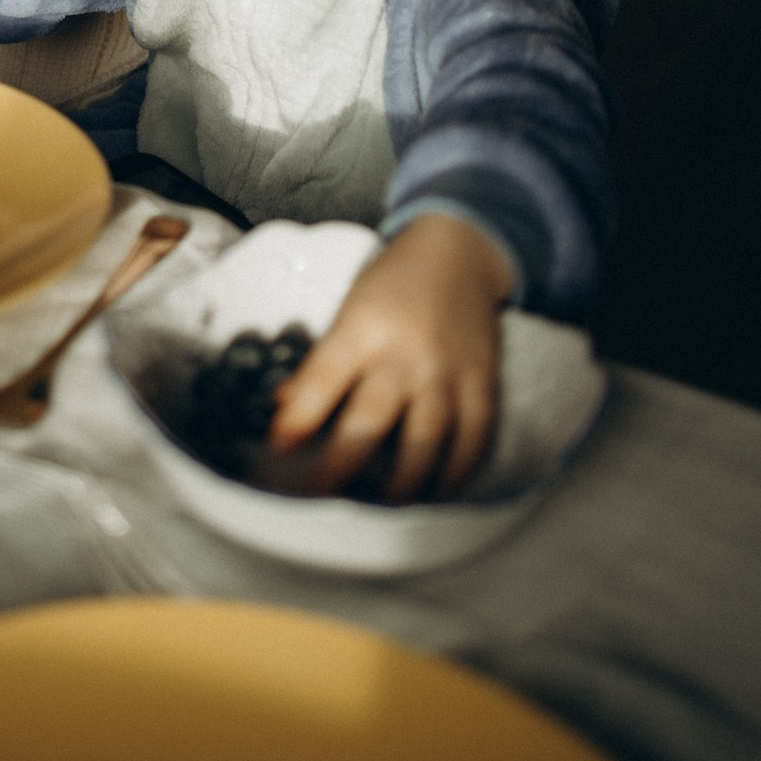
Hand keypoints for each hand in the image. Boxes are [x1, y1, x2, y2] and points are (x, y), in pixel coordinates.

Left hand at [267, 214, 510, 502]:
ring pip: (424, 440)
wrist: (460, 252)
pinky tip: (438, 490)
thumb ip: (321, 362)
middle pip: (370, 421)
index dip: (298, 419)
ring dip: (402, 482)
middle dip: (341, 465)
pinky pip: (473, 437)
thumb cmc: (394, 283)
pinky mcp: (482, 383)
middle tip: (324, 495)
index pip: (323, 380)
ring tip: (382, 508)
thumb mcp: (349, 309)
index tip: (279, 448)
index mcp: (362, 328)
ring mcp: (447, 371)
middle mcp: (405, 353)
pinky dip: (456, 471)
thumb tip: (285, 407)